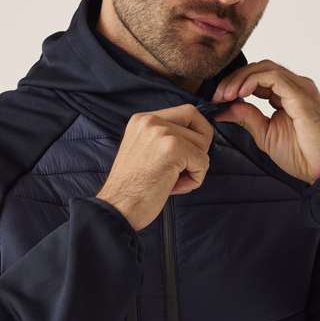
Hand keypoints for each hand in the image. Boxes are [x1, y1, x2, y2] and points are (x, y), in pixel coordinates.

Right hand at [96, 104, 213, 230]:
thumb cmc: (131, 188)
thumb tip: (198, 138)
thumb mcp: (143, 150)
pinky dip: (195, 179)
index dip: (197, 132)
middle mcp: (151, 121)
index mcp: (142, 119)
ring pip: (202, 145)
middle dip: (199, 149)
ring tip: (172, 181)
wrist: (117, 208)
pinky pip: (202, 162)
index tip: (190, 153)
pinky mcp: (173, 149)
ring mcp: (162, 133)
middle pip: (198, 124)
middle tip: (183, 169)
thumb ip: (164, 139)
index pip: (187, 112)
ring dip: (194, 168)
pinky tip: (173, 187)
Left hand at [212, 59, 319, 184]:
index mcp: (287, 95)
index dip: (235, 84)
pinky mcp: (301, 93)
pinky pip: (273, 77)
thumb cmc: (301, 154)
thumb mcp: (264, 133)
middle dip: (234, 79)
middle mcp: (295, 86)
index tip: (218, 99)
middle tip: (217, 95)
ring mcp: (299, 87)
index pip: (257, 78)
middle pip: (259, 68)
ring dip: (240, 79)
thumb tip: (223, 109)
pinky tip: (240, 93)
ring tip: (226, 94)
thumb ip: (246, 117)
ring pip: (265, 68)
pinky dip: (253, 80)